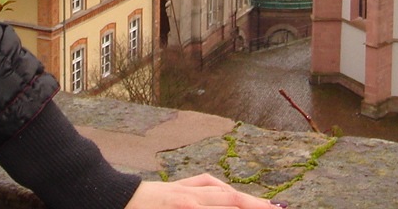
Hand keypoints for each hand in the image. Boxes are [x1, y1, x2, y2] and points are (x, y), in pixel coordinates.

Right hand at [125, 172, 282, 207]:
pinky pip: (193, 207)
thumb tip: (230, 194)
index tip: (275, 207)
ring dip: (235, 205)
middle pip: (229, 198)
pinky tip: (217, 208)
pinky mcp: (172, 203)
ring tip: (259, 208)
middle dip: (253, 204)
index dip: (254, 202)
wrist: (122, 197)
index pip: (231, 195)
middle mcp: (193, 193)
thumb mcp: (182, 192)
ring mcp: (183, 199)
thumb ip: (204, 191)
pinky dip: (206, 207)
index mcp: (197, 189)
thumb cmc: (154, 200)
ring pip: (214, 203)